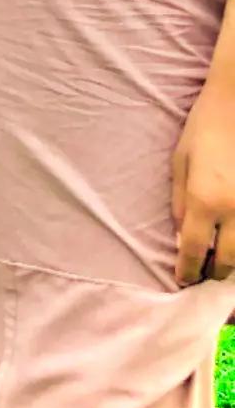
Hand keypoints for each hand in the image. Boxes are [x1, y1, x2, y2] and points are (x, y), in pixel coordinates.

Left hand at [172, 75, 234, 285]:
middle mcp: (232, 210)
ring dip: (233, 260)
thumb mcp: (180, 162)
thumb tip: (179, 236)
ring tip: (221, 259)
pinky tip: (234, 237)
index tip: (183, 279)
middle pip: (226, 261)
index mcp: (203, 200)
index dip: (187, 270)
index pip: (193, 251)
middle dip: (213, 272)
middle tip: (204, 273)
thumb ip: (178, 202)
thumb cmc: (203, 128)